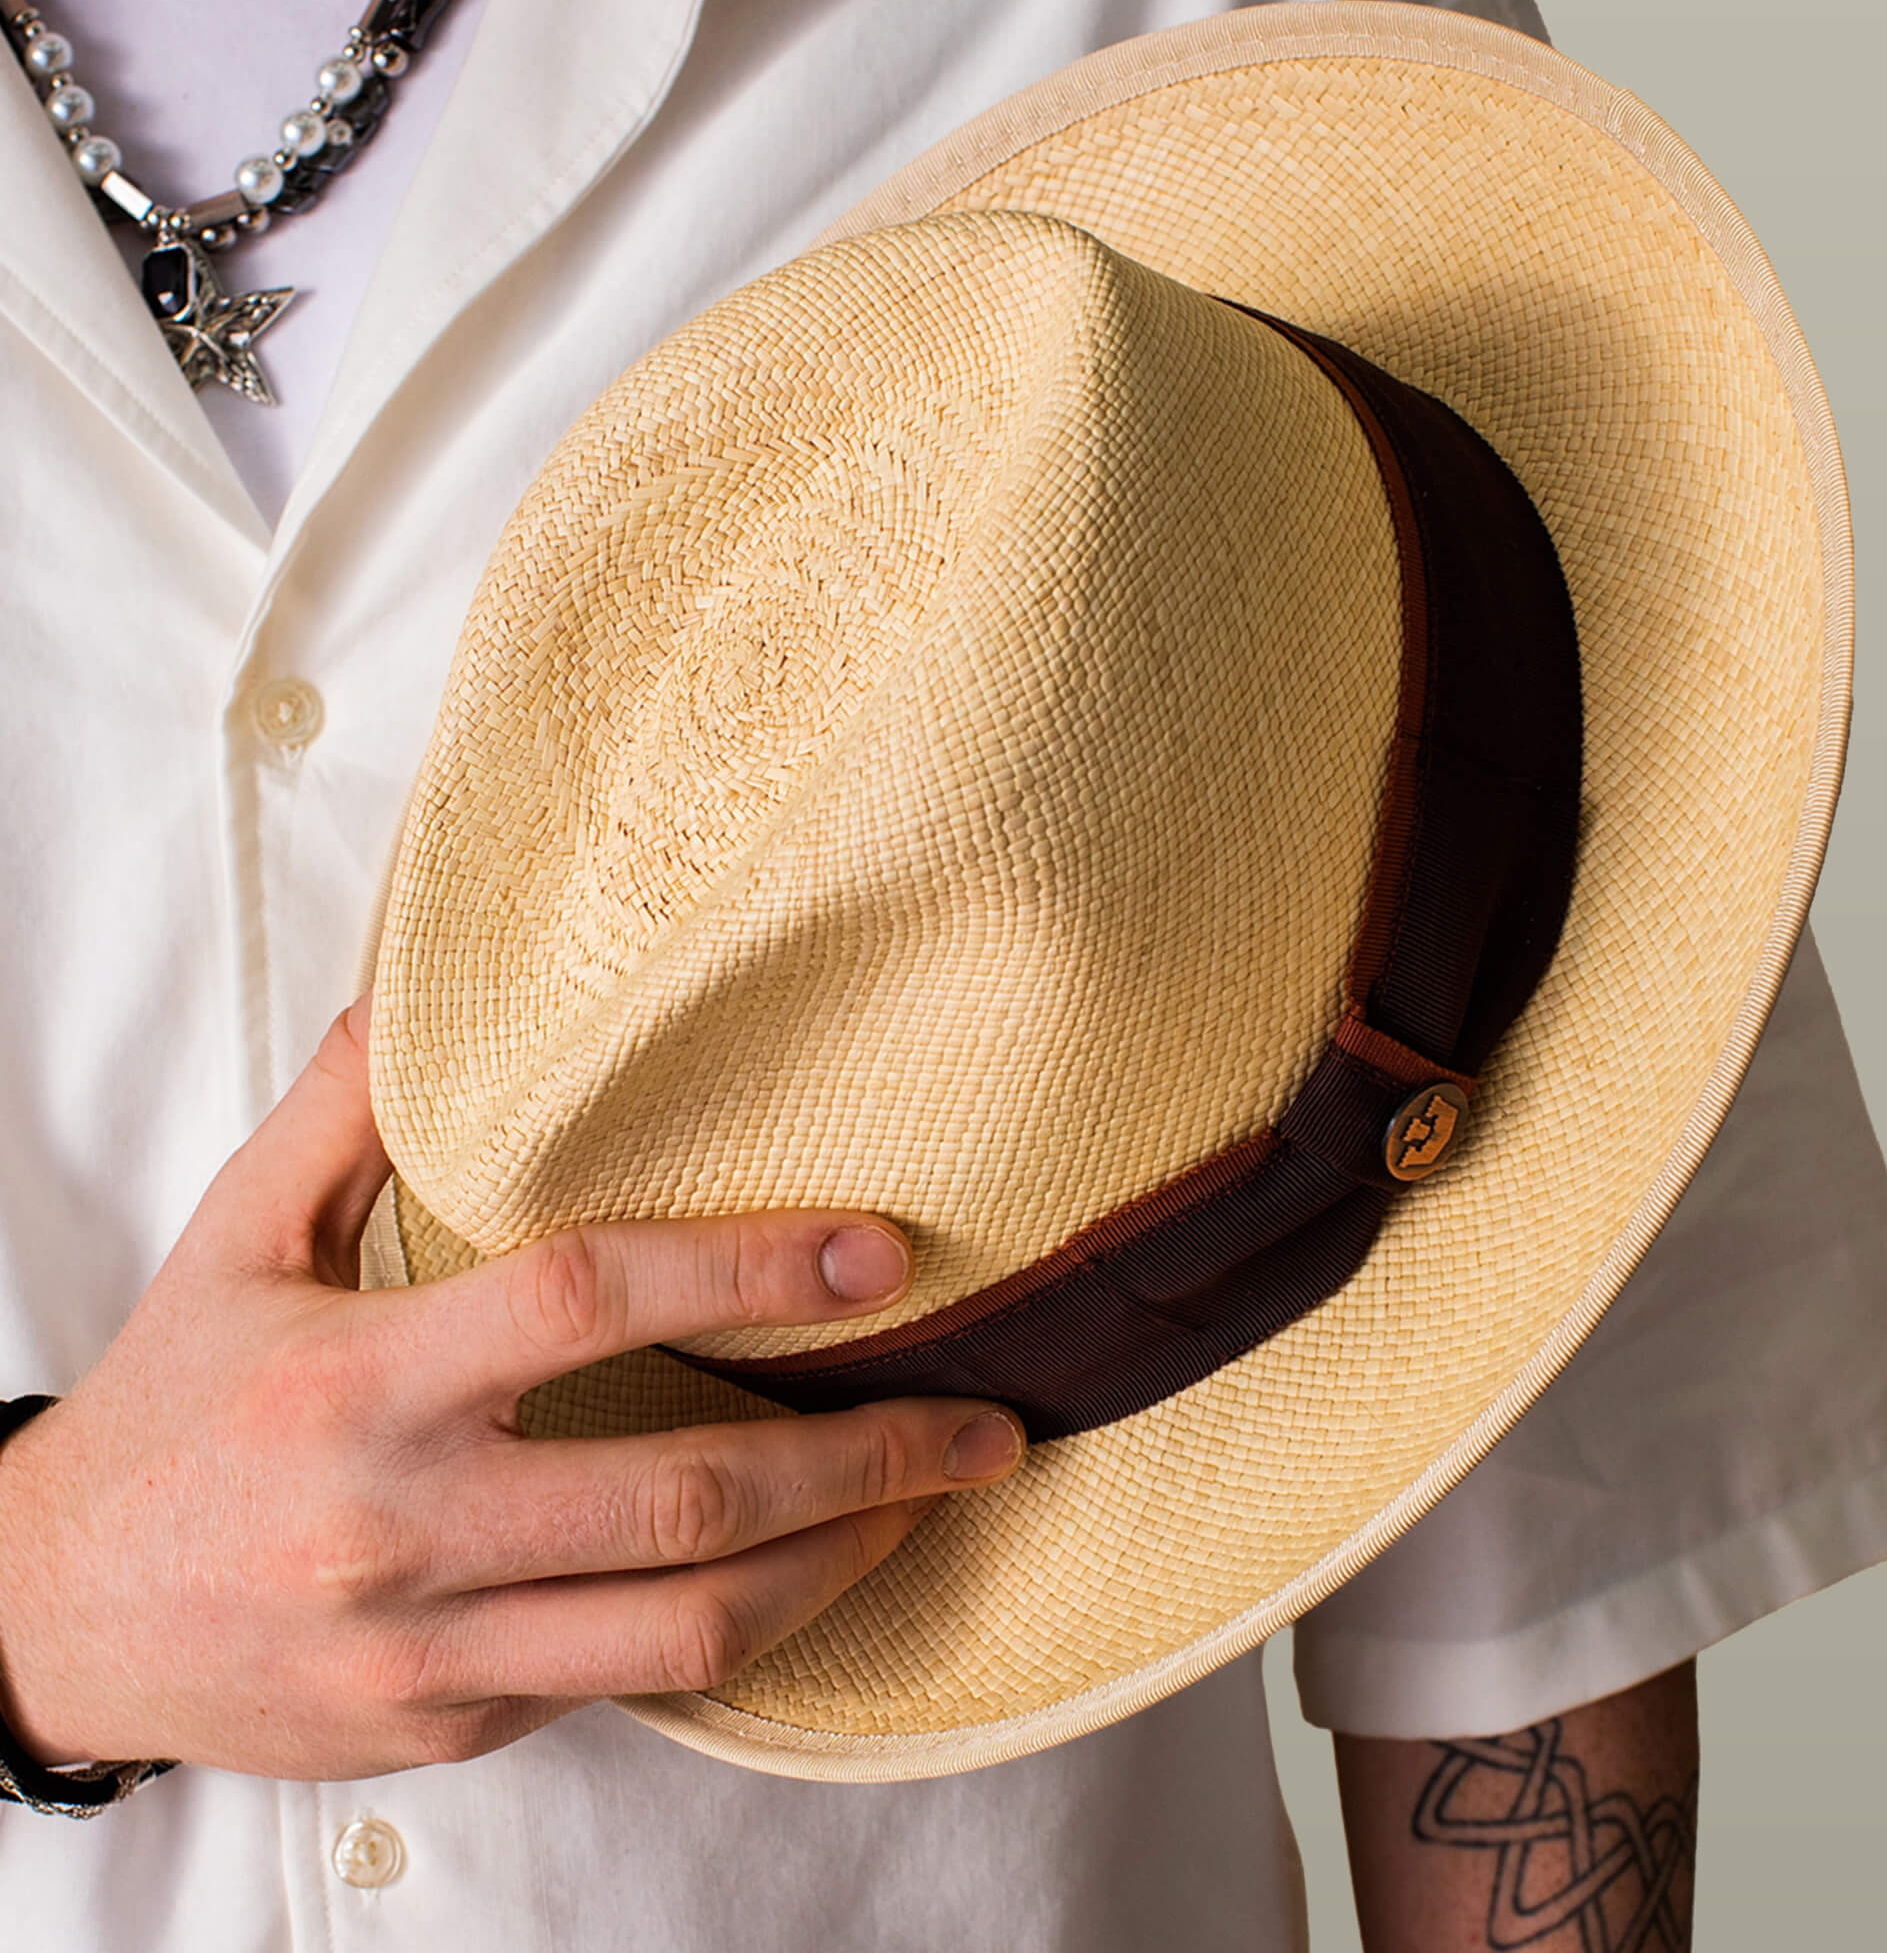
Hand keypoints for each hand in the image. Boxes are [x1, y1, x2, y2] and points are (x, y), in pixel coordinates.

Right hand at [0, 1001, 1022, 1780]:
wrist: (46, 1617)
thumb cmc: (168, 1410)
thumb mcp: (234, 1237)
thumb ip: (347, 1107)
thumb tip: (419, 967)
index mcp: (360, 1379)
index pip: (586, 1300)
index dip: (746, 1269)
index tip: (878, 1254)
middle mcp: (403, 1525)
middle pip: (683, 1496)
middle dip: (863, 1457)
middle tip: (984, 1420)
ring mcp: (431, 1649)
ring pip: (685, 1626)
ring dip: (839, 1560)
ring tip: (934, 1498)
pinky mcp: (450, 1727)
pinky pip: (629, 1684)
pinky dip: (737, 1623)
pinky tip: (805, 1564)